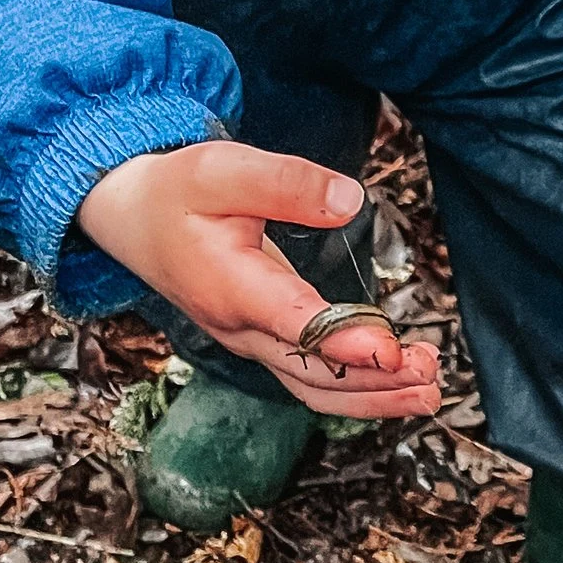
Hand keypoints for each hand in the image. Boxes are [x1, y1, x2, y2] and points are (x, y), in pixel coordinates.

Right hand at [77, 142, 442, 419]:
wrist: (131, 219)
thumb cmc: (176, 190)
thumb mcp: (222, 167)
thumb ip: (287, 181)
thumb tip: (350, 200)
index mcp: (230, 287)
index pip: (294, 324)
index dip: (342, 340)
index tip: (388, 350)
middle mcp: (240, 328)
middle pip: (312, 371)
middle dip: (375, 379)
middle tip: (432, 373)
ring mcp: (249, 341)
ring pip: (313, 386)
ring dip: (373, 395)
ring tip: (429, 393)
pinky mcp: (261, 340)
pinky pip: (310, 378)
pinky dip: (355, 388)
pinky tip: (398, 386)